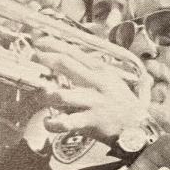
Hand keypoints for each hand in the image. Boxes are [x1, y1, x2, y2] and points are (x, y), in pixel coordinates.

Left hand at [31, 36, 151, 145]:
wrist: (137, 127)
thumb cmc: (121, 102)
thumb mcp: (112, 79)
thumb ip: (92, 69)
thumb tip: (70, 58)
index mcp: (101, 70)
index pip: (73, 51)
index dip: (52, 45)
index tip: (38, 42)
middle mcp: (96, 82)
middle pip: (64, 64)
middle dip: (44, 60)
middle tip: (33, 61)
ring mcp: (92, 102)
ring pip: (61, 94)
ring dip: (46, 95)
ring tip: (43, 96)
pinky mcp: (90, 121)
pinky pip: (66, 122)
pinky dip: (53, 123)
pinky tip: (48, 121)